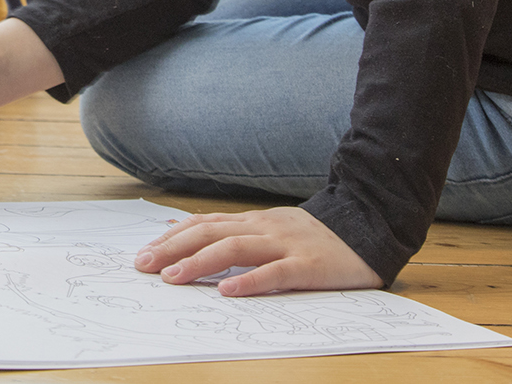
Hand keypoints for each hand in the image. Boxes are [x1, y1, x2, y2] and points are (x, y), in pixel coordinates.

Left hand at [133, 207, 383, 295]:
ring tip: (173, 278)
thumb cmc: (315, 237)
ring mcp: (285, 244)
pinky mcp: (308, 265)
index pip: (203, 224)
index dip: (171, 237)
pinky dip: (250, 281)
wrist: (369, 226)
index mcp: (253, 221)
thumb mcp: (272, 228)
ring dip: (200, 263)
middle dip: (172, 248)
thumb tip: (193, 236)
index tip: (143, 253)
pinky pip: (276, 272)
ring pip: (236, 248)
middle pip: (210, 233)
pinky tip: (229, 291)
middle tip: (143, 266)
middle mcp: (263, 228)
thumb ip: (238, 233)